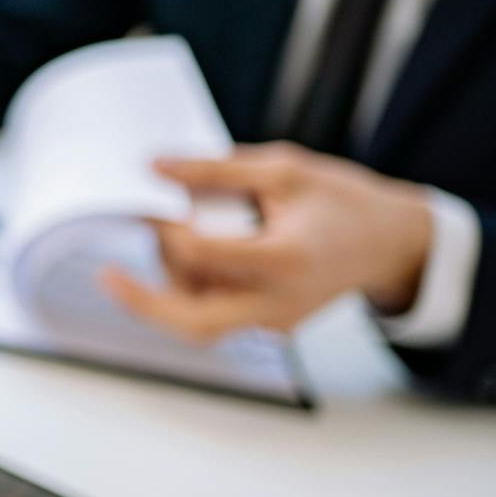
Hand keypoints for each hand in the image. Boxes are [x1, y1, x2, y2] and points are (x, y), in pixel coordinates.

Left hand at [102, 141, 434, 340]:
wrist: (391, 243)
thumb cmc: (343, 202)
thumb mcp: (284, 170)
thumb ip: (215, 171)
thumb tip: (155, 168)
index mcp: (286, 260)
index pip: (203, 256)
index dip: (168, 230)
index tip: (153, 205)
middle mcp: (279, 302)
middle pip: (193, 323)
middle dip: (143, 302)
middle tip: (106, 277)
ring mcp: (274, 323)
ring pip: (198, 320)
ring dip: (171, 283)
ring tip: (182, 235)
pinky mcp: (270, 328)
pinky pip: (216, 316)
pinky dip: (194, 289)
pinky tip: (199, 253)